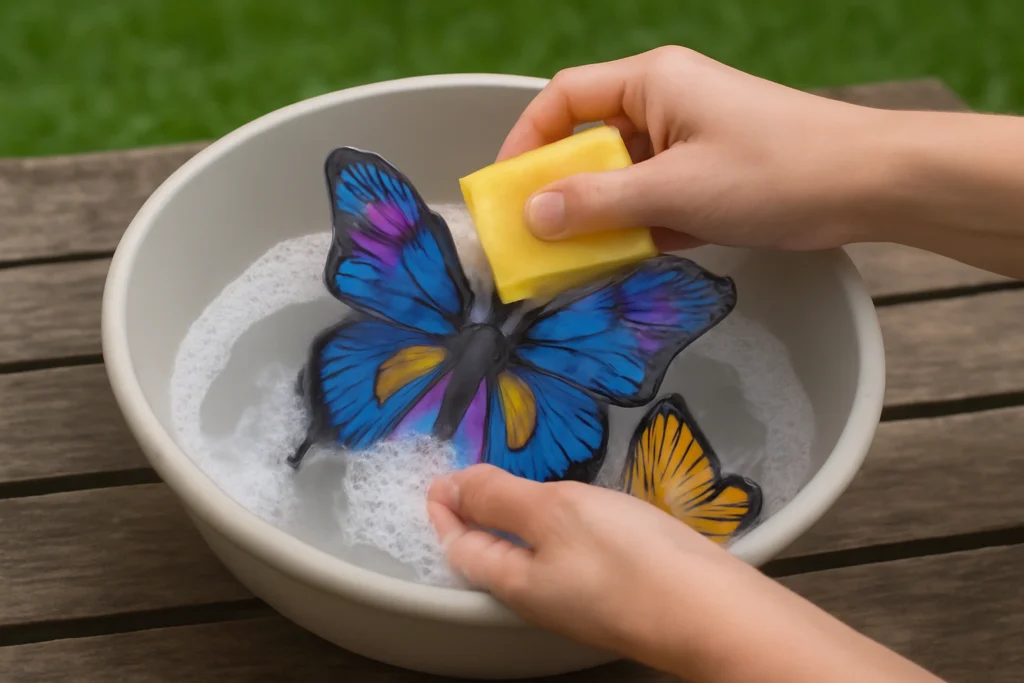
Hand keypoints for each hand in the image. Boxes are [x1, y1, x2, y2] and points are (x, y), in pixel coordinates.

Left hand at [427, 464, 947, 682]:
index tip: (435, 477)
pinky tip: (571, 509)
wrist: (715, 611)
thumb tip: (454, 485)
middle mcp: (541, 594)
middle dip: (474, 515)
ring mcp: (580, 594)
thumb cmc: (629, 560)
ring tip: (509, 485)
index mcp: (514, 580)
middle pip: (492, 554)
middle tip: (466, 477)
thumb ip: (502, 499)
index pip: (459, 545)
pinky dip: (553, 525)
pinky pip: (567, 552)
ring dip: (512, 518)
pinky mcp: (615, 587)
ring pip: (530, 554)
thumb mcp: (555, 513)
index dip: (443, 509)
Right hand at [497, 45, 884, 252]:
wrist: (870, 184)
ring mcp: (689, 141)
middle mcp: (665, 103)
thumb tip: (533, 217)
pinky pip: (654, 199)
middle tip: (537, 238)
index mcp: (652, 82)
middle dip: (563, 191)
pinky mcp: (710, 176)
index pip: (565, 99)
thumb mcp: (675, 190)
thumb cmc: (776, 170)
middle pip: (590, 142)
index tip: (506, 190)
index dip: (526, 141)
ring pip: (622, 177)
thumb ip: (598, 204)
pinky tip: (626, 261)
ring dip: (602, 217)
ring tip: (577, 260)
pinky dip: (639, 228)